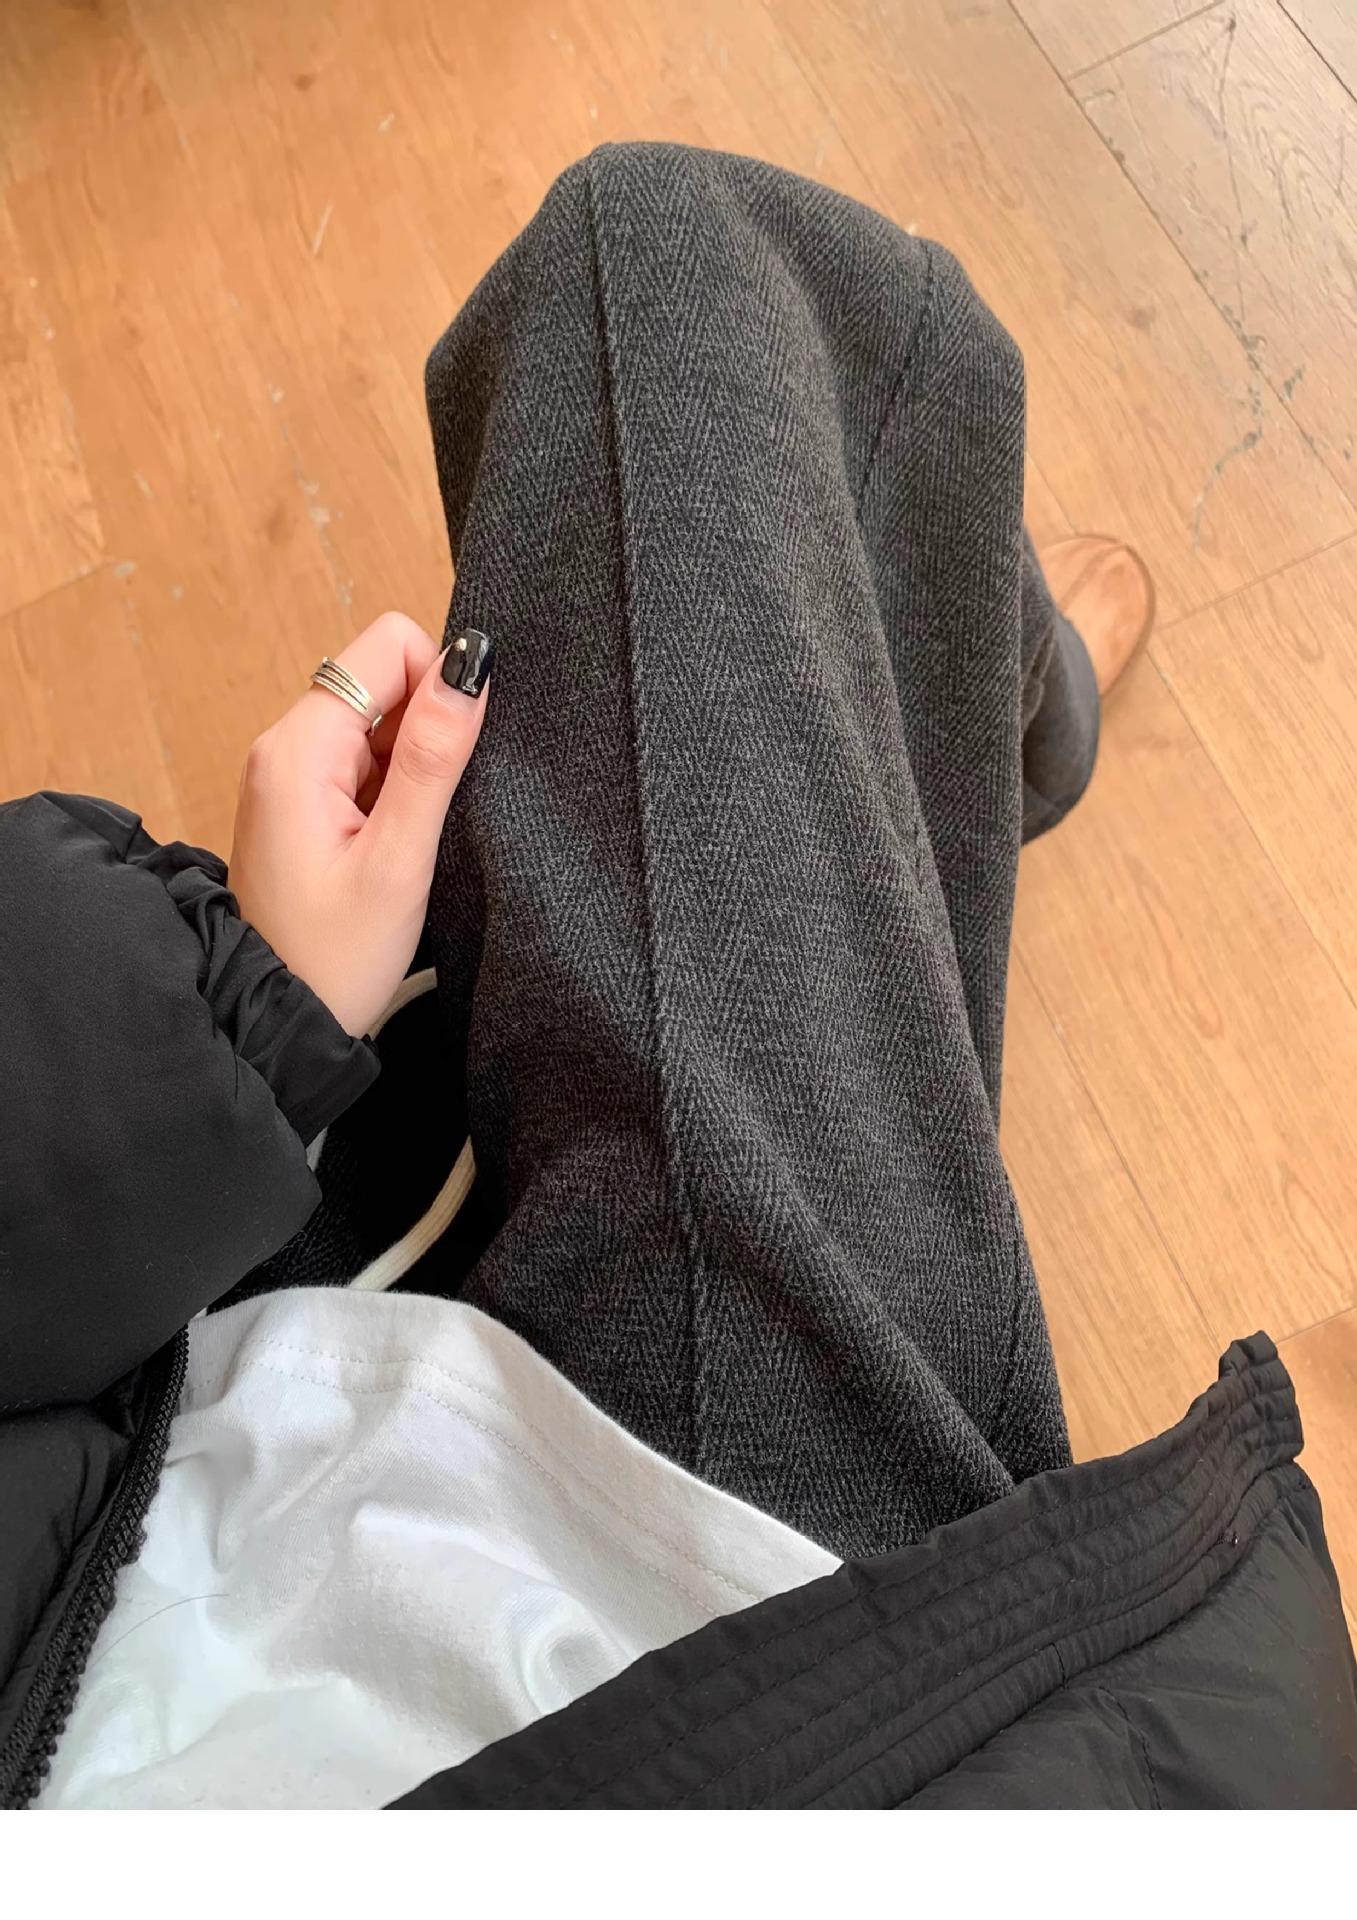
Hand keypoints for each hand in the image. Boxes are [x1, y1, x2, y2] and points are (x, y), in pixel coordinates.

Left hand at [229, 611, 489, 1036]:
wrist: (279, 1021)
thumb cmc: (333, 958)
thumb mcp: (399, 860)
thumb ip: (435, 757)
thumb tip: (471, 665)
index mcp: (299, 747)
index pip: (388, 645)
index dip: (438, 688)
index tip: (446, 765)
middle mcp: (285, 744)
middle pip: (384, 677)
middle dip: (426, 731)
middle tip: (420, 816)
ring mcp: (291, 770)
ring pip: (380, 720)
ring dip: (411, 766)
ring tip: (403, 839)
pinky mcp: (303, 797)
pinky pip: (366, 759)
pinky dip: (394, 790)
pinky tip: (391, 845)